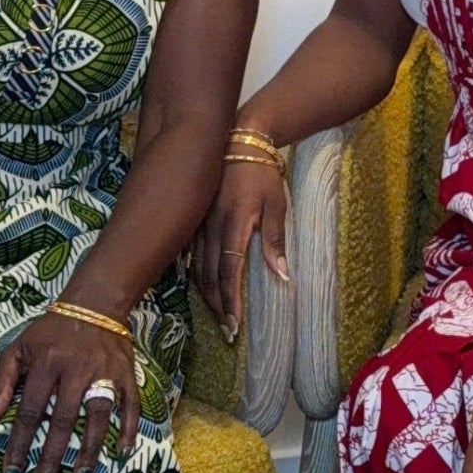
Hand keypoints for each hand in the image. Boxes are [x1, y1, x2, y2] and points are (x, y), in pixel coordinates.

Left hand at [0, 309, 139, 472]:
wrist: (95, 303)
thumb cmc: (51, 331)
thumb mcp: (18, 347)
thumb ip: (2, 381)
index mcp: (45, 364)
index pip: (29, 411)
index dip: (19, 443)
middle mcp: (75, 370)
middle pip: (62, 420)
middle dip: (51, 457)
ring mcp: (104, 373)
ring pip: (97, 415)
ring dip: (89, 449)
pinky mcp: (126, 374)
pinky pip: (131, 404)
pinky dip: (128, 428)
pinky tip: (122, 453)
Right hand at [192, 155, 289, 342]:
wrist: (239, 142)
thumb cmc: (262, 174)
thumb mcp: (276, 205)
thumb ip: (276, 241)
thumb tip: (281, 276)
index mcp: (234, 225)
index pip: (229, 272)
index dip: (230, 301)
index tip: (234, 324)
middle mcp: (211, 228)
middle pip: (210, 277)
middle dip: (217, 306)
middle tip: (227, 330)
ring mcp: (199, 224)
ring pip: (197, 268)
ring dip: (206, 295)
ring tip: (216, 314)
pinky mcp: (194, 219)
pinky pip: (191, 254)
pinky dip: (196, 275)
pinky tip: (201, 287)